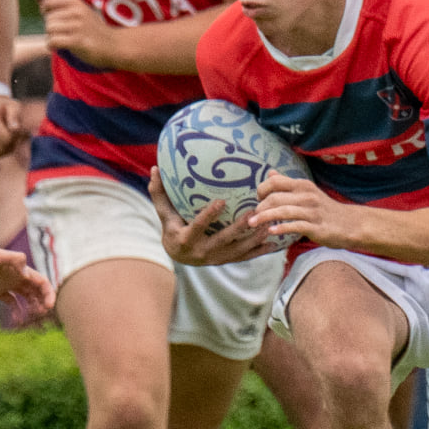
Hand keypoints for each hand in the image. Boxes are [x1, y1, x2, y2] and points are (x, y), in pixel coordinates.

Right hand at [0, 96, 25, 161]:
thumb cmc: (4, 107)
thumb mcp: (13, 106)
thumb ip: (15, 116)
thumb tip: (15, 129)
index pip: (7, 139)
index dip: (17, 137)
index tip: (20, 130)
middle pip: (1, 148)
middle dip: (13, 145)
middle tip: (17, 137)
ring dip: (5, 152)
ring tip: (9, 142)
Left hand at [0, 242, 53, 321]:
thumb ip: (13, 259)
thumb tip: (26, 270)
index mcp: (21, 270)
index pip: (42, 282)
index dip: (48, 294)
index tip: (49, 307)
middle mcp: (17, 277)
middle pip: (37, 293)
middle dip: (42, 305)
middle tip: (40, 317)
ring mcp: (7, 284)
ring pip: (27, 299)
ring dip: (32, 310)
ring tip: (30, 322)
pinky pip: (12, 303)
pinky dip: (16, 312)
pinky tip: (16, 321)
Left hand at [41, 0, 116, 66]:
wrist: (113, 45)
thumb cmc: (95, 28)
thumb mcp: (83, 9)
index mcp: (76, 3)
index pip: (48, 0)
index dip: (45, 10)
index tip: (52, 18)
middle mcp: (77, 12)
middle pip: (48, 18)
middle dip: (50, 28)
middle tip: (60, 34)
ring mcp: (78, 26)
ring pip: (49, 29)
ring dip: (51, 37)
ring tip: (60, 40)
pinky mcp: (78, 41)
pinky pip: (54, 40)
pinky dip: (51, 45)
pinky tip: (56, 47)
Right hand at [149, 172, 275, 265]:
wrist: (178, 255)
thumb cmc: (171, 227)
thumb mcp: (164, 212)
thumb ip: (159, 192)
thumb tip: (154, 168)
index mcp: (185, 239)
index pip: (198, 226)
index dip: (209, 216)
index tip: (221, 202)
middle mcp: (202, 252)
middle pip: (224, 240)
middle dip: (240, 228)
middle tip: (254, 213)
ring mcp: (216, 259)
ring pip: (238, 250)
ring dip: (255, 238)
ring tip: (269, 224)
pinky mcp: (227, 261)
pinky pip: (246, 257)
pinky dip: (260, 250)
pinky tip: (274, 241)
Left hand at [249, 172, 351, 248]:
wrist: (350, 224)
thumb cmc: (324, 209)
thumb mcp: (307, 192)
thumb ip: (287, 184)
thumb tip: (270, 173)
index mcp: (302, 185)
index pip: (275, 182)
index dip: (261, 190)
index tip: (257, 200)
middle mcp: (307, 195)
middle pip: (275, 197)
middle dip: (260, 207)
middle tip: (252, 217)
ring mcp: (312, 211)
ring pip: (283, 211)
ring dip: (265, 217)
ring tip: (254, 223)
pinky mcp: (317, 227)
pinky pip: (295, 226)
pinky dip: (282, 228)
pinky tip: (272, 231)